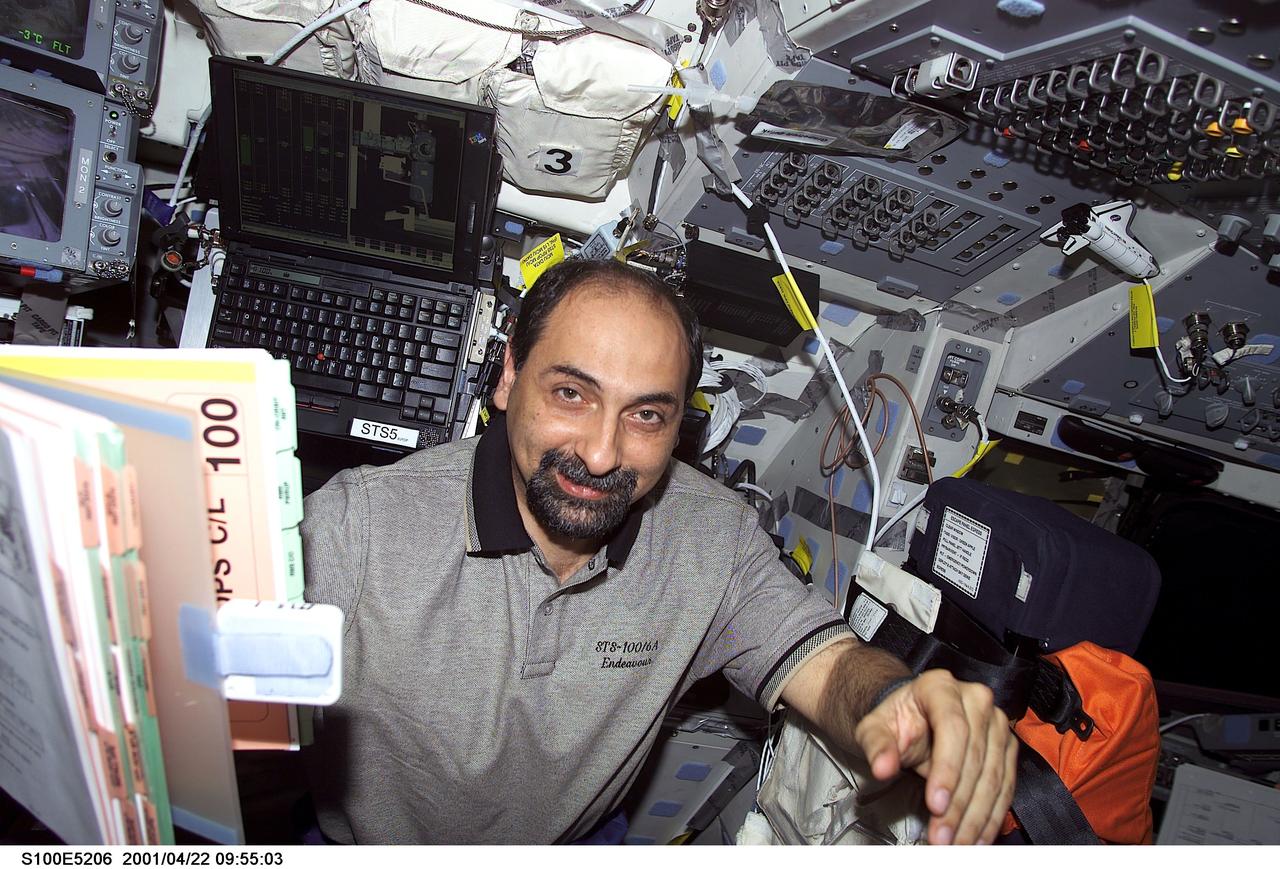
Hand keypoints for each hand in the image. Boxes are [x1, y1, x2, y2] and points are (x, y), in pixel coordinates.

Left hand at [853, 669, 1016, 844]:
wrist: (911, 716)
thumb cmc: (895, 720)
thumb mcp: (874, 728)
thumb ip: (876, 745)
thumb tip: (882, 767)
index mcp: (940, 687)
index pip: (953, 729)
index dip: (947, 771)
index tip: (936, 805)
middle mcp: (975, 699)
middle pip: (975, 757)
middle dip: (959, 804)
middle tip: (943, 835)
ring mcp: (995, 723)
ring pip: (993, 776)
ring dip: (977, 816)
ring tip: (958, 842)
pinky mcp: (1005, 746)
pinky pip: (1005, 784)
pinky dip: (992, 814)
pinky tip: (978, 835)